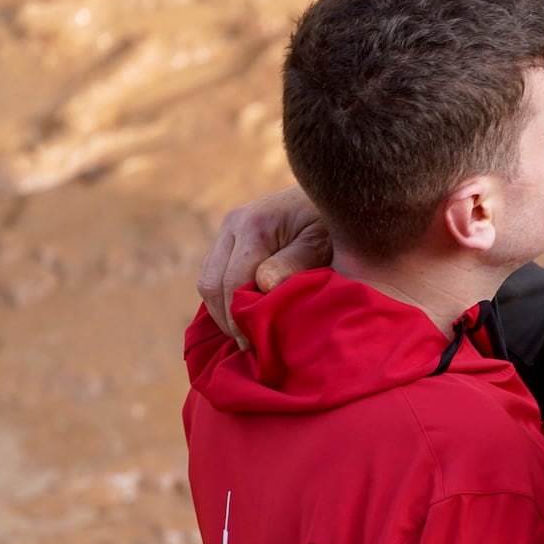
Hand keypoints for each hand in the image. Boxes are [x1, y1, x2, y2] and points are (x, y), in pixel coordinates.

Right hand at [197, 186, 331, 350]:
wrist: (335, 194)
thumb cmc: (333, 223)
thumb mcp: (323, 242)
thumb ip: (296, 263)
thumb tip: (264, 286)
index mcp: (253, 225)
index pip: (232, 282)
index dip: (238, 318)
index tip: (252, 346)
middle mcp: (233, 224)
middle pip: (212, 283)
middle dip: (226, 319)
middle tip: (247, 349)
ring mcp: (229, 229)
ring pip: (208, 279)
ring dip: (222, 311)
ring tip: (244, 338)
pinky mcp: (231, 238)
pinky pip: (216, 273)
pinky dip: (224, 298)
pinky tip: (244, 318)